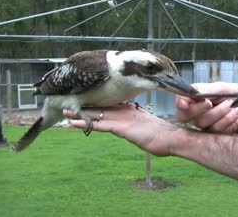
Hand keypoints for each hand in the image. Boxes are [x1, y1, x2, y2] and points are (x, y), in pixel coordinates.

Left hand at [63, 103, 178, 155]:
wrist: (172, 138)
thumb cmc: (164, 135)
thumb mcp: (149, 126)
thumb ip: (141, 123)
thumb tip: (139, 124)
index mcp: (131, 110)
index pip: (110, 105)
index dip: (96, 103)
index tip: (85, 99)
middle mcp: (124, 111)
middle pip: (100, 106)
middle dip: (84, 104)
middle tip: (68, 100)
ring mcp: (122, 118)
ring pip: (96, 113)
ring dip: (79, 112)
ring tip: (64, 110)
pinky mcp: (121, 127)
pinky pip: (99, 124)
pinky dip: (85, 123)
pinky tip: (73, 122)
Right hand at [175, 82, 237, 133]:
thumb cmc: (235, 95)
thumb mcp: (223, 88)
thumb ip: (208, 90)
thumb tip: (193, 92)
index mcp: (194, 98)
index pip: (180, 101)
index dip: (179, 102)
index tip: (184, 103)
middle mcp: (195, 113)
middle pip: (184, 116)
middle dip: (197, 109)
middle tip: (209, 102)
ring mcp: (204, 125)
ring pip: (201, 123)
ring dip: (217, 112)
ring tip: (230, 104)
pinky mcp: (214, 135)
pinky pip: (215, 130)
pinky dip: (227, 119)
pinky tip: (236, 112)